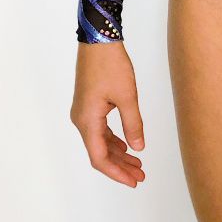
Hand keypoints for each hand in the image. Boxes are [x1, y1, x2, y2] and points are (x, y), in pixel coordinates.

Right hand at [70, 41, 146, 187]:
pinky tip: (126, 144)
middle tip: (140, 175)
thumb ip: (133, 124)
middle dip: (120, 166)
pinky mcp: (89, 104)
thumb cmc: (111, 65)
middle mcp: (81, 120)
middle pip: (99, 152)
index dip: (116, 173)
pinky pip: (99, 130)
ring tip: (137, 163)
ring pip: (100, 141)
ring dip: (118, 153)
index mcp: (87, 121)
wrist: (98, 40)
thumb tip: (138, 148)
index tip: (133, 181)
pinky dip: (113, 140)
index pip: (100, 158)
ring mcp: (84, 112)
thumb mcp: (127, 96)